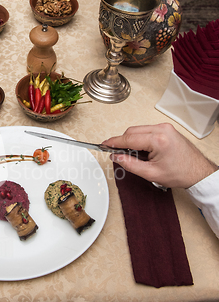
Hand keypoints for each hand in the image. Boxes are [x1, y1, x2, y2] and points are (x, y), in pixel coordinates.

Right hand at [102, 123, 216, 188]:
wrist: (198, 172)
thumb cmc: (180, 173)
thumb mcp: (150, 173)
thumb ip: (129, 164)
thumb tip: (115, 156)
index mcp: (159, 139)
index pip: (129, 138)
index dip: (114, 142)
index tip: (104, 145)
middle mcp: (162, 129)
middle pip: (132, 131)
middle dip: (122, 142)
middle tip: (115, 153)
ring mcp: (165, 127)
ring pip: (138, 130)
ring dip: (131, 140)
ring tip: (131, 155)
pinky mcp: (167, 129)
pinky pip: (146, 130)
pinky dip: (139, 139)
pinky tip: (140, 150)